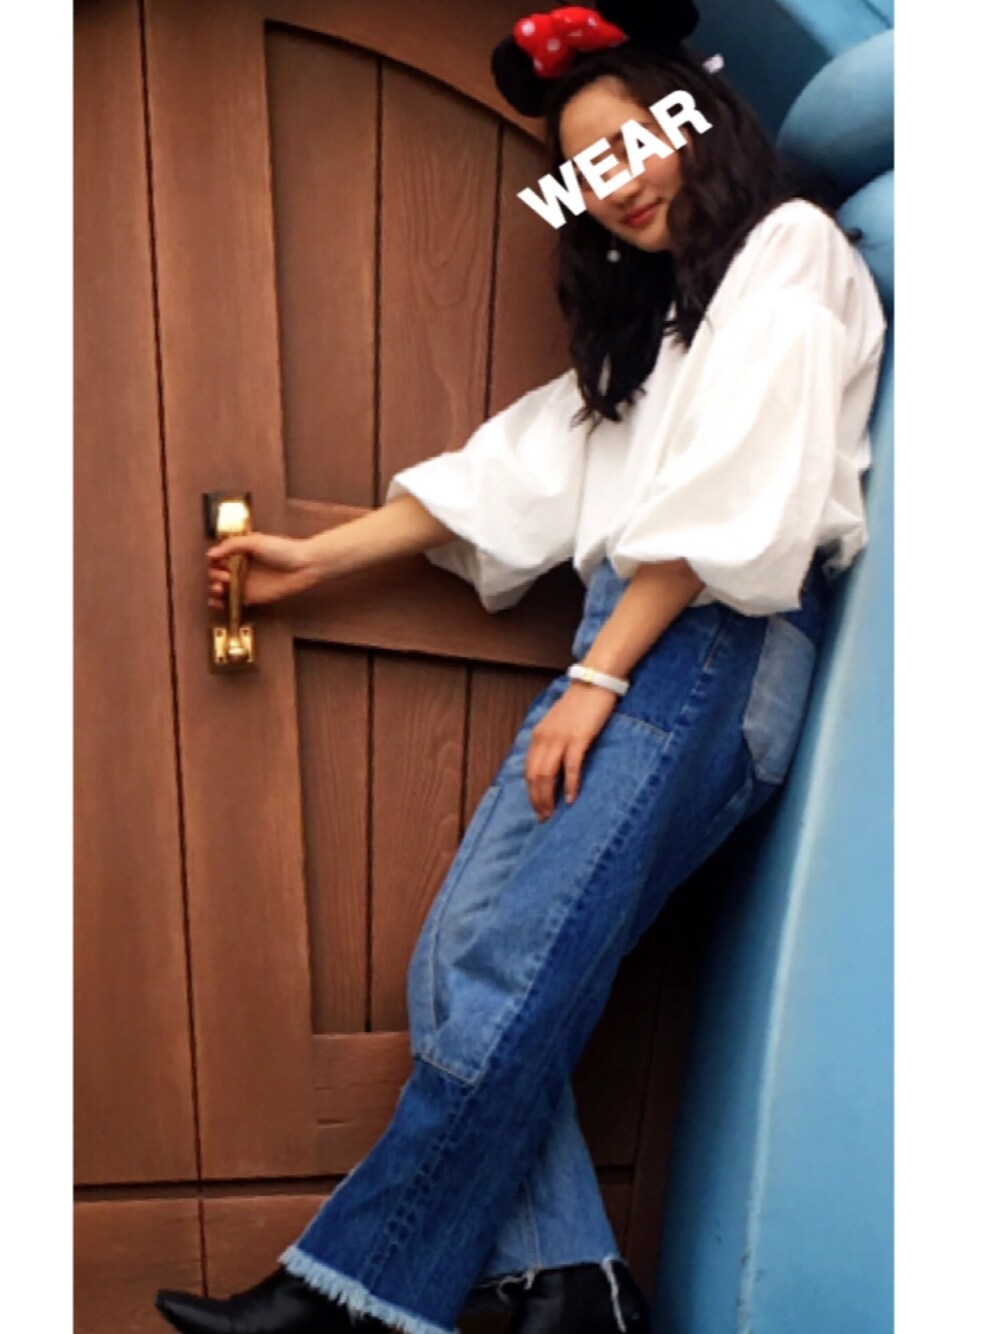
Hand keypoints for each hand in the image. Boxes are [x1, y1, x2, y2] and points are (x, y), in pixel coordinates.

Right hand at [207, 533, 316, 609]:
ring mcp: (245, 583)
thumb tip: (210, 554)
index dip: (213, 562)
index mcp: (239, 553)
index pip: (217, 558)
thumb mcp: (255, 541)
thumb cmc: (283, 549)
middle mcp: (240, 568)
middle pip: (215, 574)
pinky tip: (218, 602)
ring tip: (221, 588)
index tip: (217, 563)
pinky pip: (232, 601)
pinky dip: (221, 604)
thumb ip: (232, 545)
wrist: (304, 565)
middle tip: (225, 577)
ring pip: (221, 589)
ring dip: (214, 590)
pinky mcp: (251, 597)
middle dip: (213, 576)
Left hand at [525, 681, 618, 820]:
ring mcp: (560, 738)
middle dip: (537, 800)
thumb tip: (552, 766)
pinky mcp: (579, 738)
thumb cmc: (580, 705)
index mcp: (538, 736)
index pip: (529, 771)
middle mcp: (544, 738)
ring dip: (548, 797)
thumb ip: (552, 742)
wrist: (595, 683)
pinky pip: (571, 767)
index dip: (531, 793)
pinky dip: (569, 784)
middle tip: (543, 818)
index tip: (537, 809)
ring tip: (552, 813)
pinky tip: (571, 798)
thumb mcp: (558, 724)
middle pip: (535, 776)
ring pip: (548, 775)